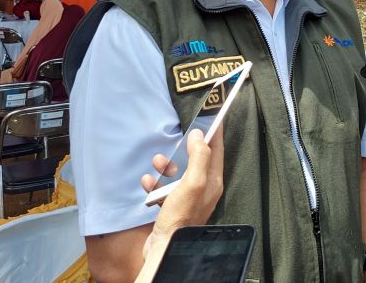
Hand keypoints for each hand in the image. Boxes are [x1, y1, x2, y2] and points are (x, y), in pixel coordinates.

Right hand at [140, 127, 224, 260]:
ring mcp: (188, 198)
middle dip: (183, 150)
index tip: (215, 116)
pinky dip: (154, 183)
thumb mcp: (193, 182)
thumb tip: (200, 135)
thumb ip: (199, 157)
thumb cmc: (181, 216)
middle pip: (195, 160)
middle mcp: (203, 189)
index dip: (216, 133)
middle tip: (177, 142)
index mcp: (213, 182)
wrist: (164, 247)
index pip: (217, 151)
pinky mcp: (172, 206)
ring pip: (177, 172)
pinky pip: (163, 187)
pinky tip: (148, 183)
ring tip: (157, 164)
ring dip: (165, 166)